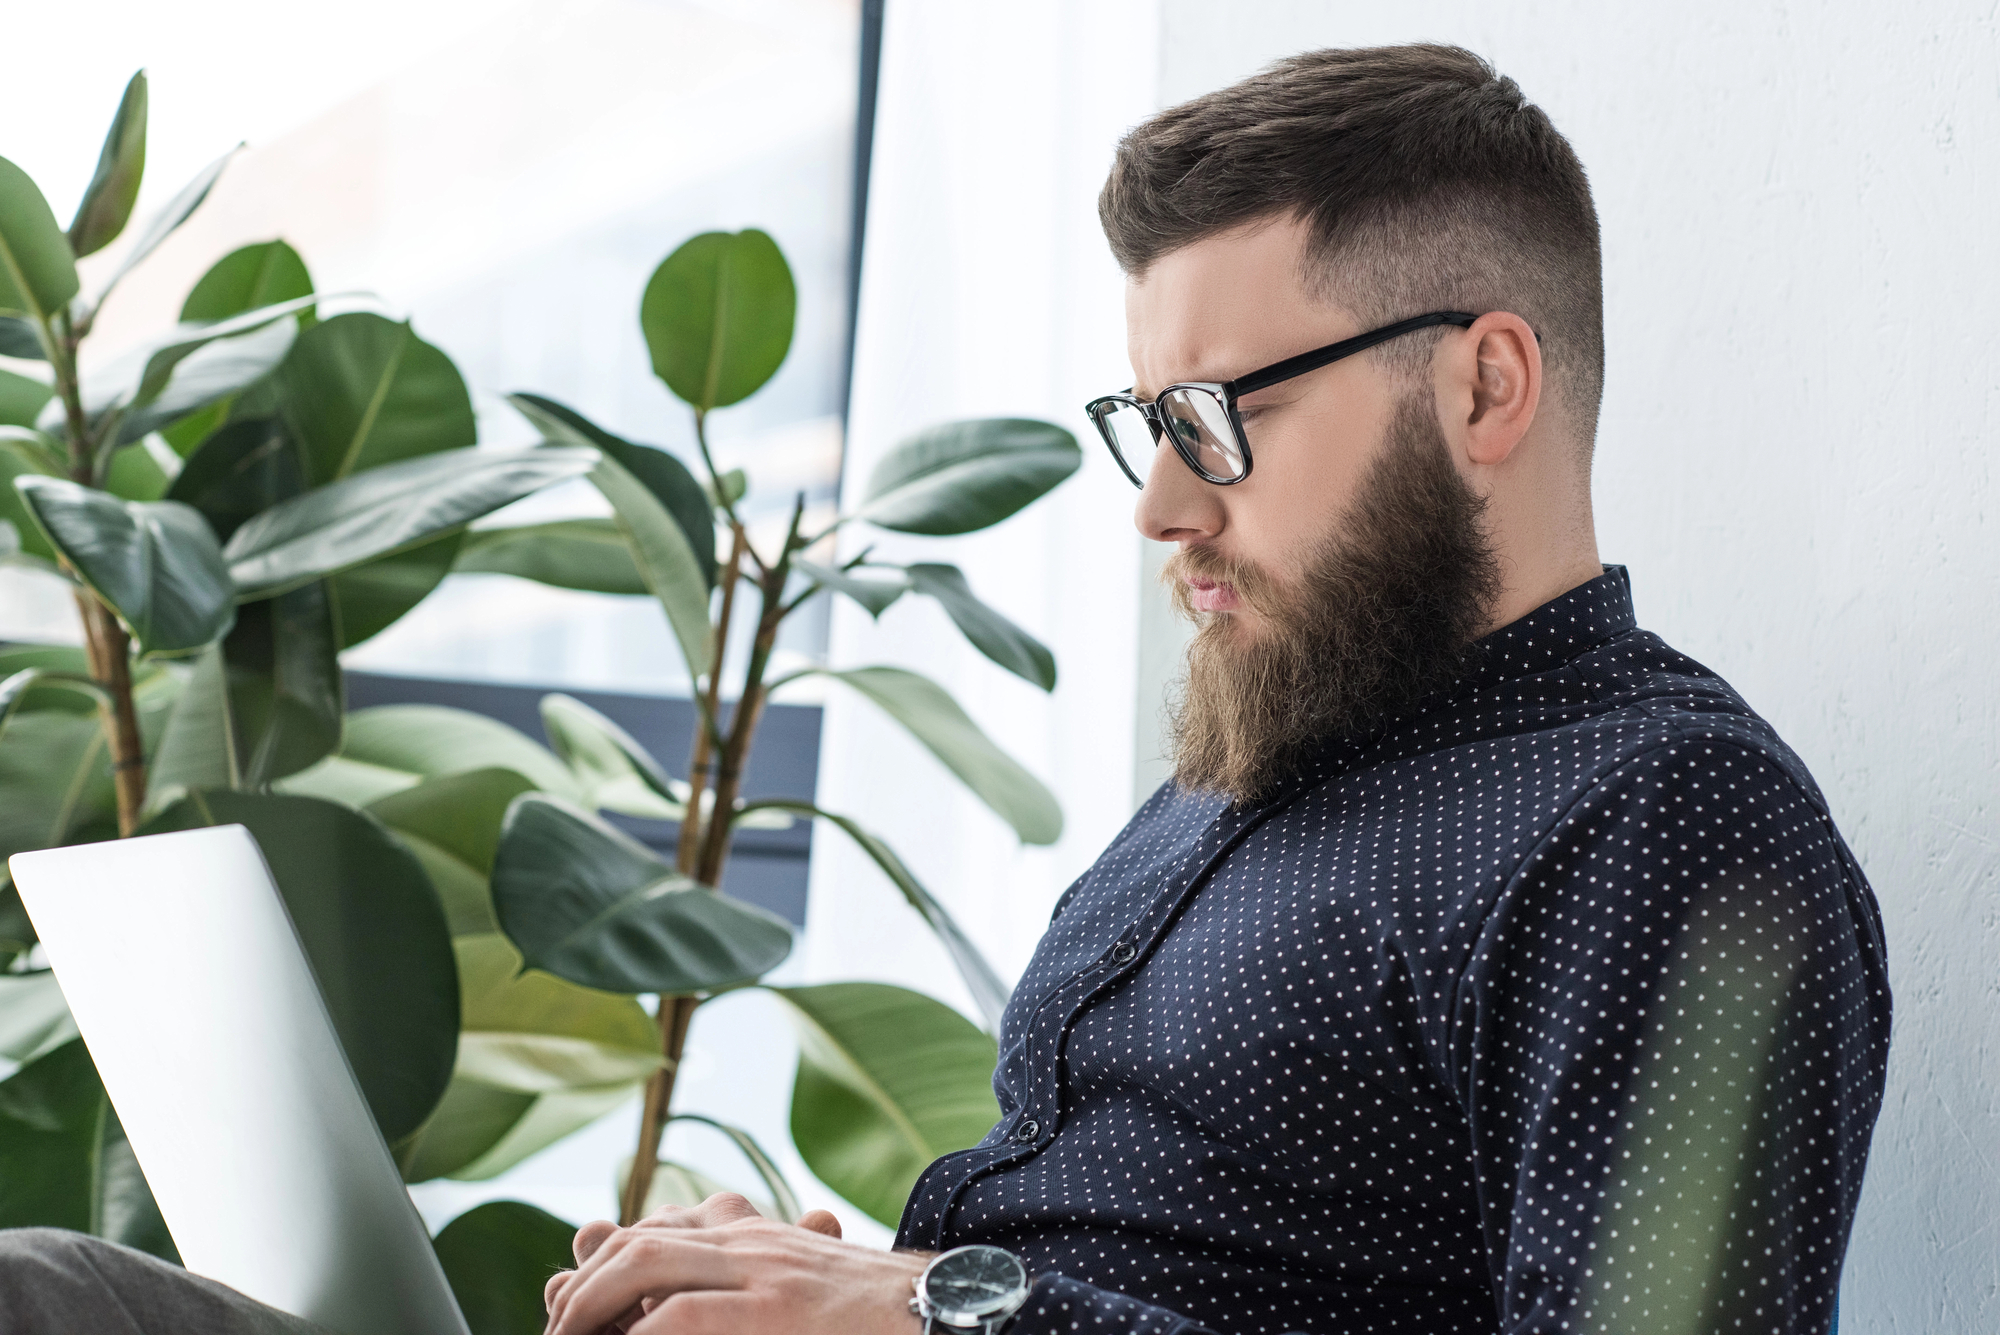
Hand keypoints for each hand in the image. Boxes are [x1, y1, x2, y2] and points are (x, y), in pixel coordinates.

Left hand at [542, 1192, 926, 1334]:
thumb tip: (663, 1294)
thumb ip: (740, 1273)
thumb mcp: (800, 1281)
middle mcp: (753, 1239)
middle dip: (582, 1285)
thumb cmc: (878, 1315)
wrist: (949, 1311)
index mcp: (757, 1233)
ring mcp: (762, 1272)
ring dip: (589, 1309)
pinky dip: (640, 1334)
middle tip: (556, 1328)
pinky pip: (682, 1318)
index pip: (658, 1228)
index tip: (571, 1297)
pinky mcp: (772, 1312)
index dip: (604, 1261)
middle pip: (637, 1241)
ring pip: (644, 1266)